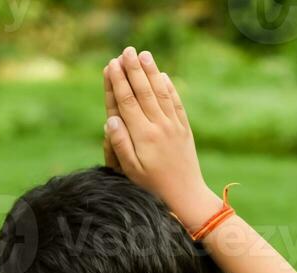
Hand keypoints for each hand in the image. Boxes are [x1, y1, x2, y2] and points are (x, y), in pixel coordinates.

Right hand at [103, 47, 220, 230]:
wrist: (186, 197)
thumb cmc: (153, 188)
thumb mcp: (131, 170)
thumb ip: (120, 144)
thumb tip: (110, 119)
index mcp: (143, 136)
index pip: (127, 102)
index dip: (117, 82)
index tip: (111, 64)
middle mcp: (159, 126)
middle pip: (143, 91)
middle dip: (133, 70)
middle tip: (126, 51)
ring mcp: (173, 127)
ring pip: (160, 93)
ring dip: (151, 72)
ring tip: (144, 55)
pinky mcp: (184, 131)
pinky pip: (176, 104)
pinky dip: (169, 88)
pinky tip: (163, 77)